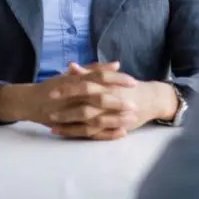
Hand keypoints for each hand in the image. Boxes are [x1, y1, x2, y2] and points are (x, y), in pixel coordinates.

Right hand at [0, 62, 135, 126]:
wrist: (28, 101)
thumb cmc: (52, 86)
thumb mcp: (70, 74)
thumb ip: (92, 69)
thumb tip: (115, 64)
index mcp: (74, 80)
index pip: (98, 77)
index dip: (116, 79)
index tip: (133, 81)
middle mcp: (71, 95)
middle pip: (97, 98)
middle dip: (117, 101)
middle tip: (135, 103)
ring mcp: (68, 112)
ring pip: (94, 117)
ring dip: (113, 119)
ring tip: (130, 119)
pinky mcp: (68, 126)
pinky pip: (88, 131)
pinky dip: (104, 133)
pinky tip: (119, 133)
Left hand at [46, 63, 178, 139]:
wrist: (151, 100)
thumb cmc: (127, 87)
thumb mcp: (109, 77)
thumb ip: (90, 72)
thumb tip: (70, 65)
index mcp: (107, 86)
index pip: (86, 85)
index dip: (68, 88)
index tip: (52, 90)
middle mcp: (109, 101)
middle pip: (85, 106)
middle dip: (66, 110)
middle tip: (48, 110)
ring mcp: (110, 116)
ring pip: (87, 122)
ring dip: (68, 124)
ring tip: (50, 124)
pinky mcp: (111, 127)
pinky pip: (92, 133)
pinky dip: (76, 133)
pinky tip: (61, 132)